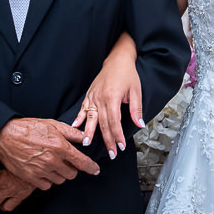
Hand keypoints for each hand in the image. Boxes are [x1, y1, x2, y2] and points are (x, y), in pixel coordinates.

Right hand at [0, 117, 99, 189]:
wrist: (5, 135)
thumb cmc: (29, 128)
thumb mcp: (53, 125)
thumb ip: (72, 133)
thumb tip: (86, 138)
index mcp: (60, 147)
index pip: (82, 162)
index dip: (91, 168)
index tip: (95, 170)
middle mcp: (52, 160)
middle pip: (72, 174)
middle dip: (72, 168)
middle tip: (65, 161)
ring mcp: (41, 170)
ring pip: (60, 180)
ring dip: (60, 174)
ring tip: (52, 164)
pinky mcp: (30, 177)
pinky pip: (47, 185)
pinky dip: (48, 180)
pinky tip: (44, 171)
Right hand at [73, 33, 142, 157]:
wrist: (117, 60)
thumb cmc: (128, 74)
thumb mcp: (136, 91)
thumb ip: (136, 109)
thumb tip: (140, 125)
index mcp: (112, 97)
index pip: (114, 122)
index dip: (117, 136)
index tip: (120, 147)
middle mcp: (100, 98)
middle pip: (103, 124)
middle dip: (107, 140)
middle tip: (110, 153)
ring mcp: (93, 97)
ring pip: (91, 118)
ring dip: (89, 132)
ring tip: (87, 144)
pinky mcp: (89, 95)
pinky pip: (83, 109)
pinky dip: (78, 118)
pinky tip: (74, 127)